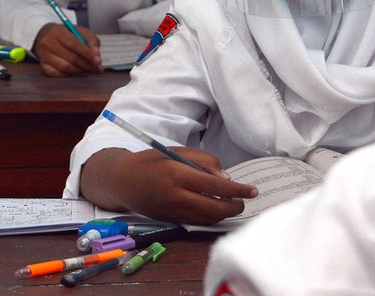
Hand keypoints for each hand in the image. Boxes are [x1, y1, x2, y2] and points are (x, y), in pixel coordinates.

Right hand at [32, 23, 102, 76]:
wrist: (45, 35)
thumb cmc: (66, 34)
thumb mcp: (80, 31)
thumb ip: (91, 41)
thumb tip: (96, 56)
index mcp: (57, 31)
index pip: (74, 44)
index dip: (87, 54)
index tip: (98, 61)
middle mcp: (47, 43)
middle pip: (71, 58)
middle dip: (87, 65)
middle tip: (97, 68)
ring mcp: (43, 55)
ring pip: (65, 68)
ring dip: (80, 70)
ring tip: (88, 69)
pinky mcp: (42, 65)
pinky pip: (57, 74)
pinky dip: (68, 74)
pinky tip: (74, 70)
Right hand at [80, 147, 258, 224]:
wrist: (122, 181)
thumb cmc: (152, 161)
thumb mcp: (178, 152)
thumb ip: (205, 161)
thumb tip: (226, 178)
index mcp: (177, 174)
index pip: (216, 186)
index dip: (237, 190)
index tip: (252, 190)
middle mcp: (174, 196)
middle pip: (213, 209)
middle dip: (234, 207)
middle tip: (243, 201)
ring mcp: (171, 211)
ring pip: (206, 219)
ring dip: (223, 214)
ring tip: (231, 203)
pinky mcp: (169, 220)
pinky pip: (196, 222)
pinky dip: (209, 217)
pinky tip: (215, 208)